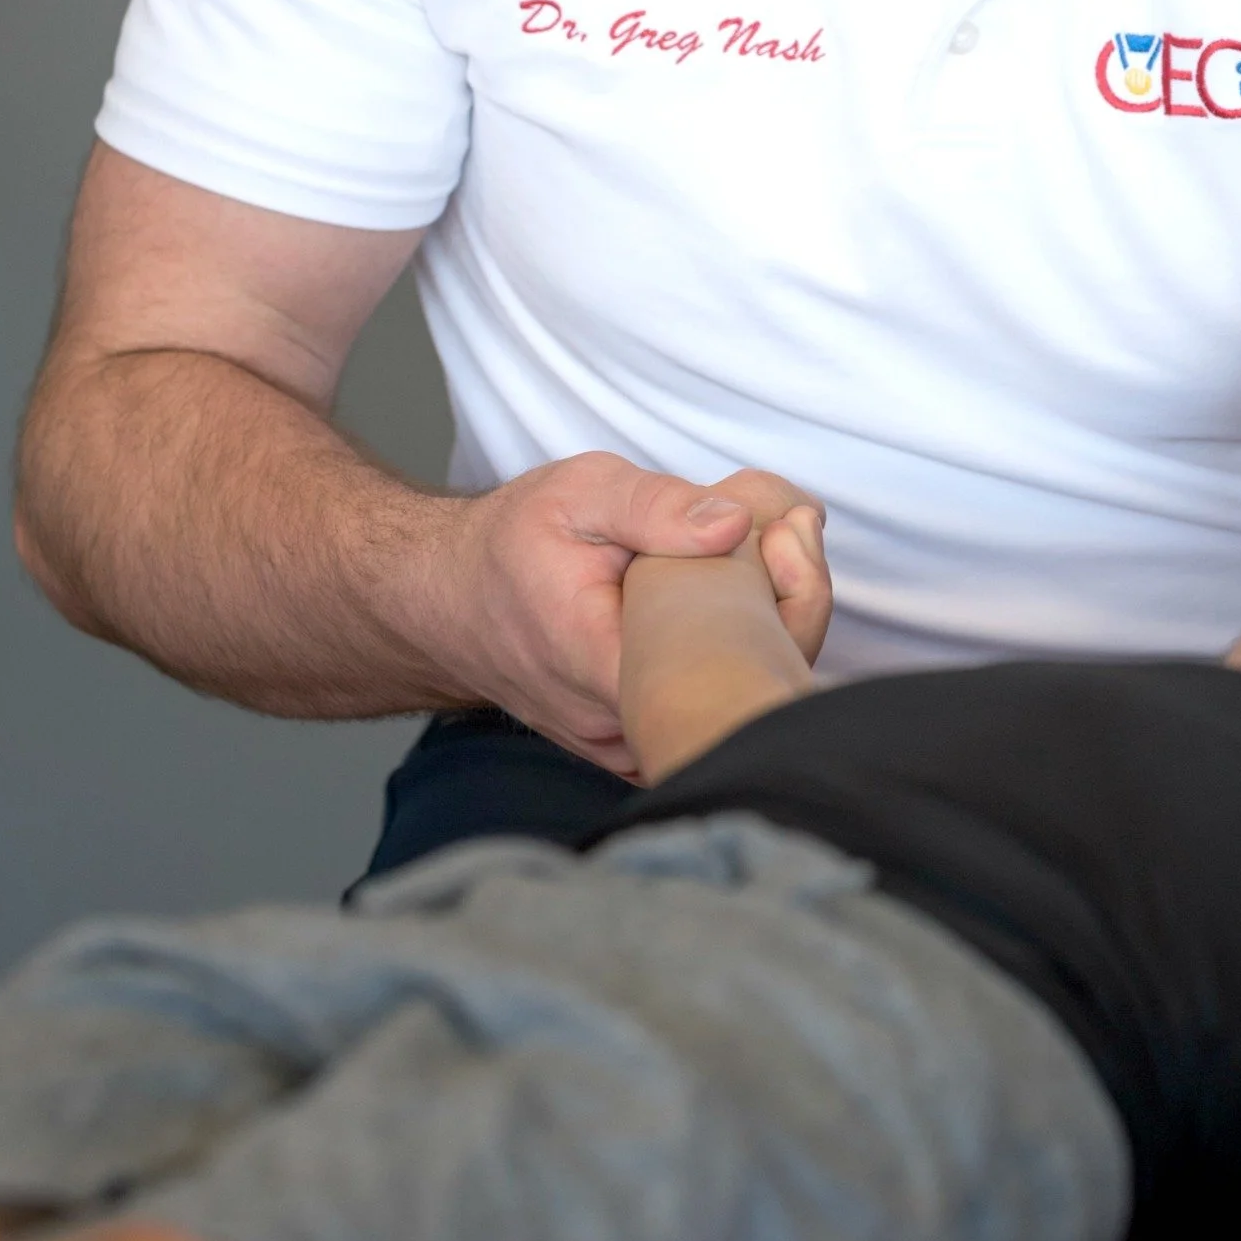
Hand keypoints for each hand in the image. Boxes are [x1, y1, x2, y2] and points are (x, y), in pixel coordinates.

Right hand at [417, 456, 822, 770]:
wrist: (447, 600)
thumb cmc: (511, 543)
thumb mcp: (579, 493)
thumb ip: (657, 506)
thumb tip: (736, 524)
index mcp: (609, 665)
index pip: (736, 660)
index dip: (780, 594)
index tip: (784, 532)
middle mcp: (621, 726)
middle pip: (752, 690)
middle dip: (793, 608)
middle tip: (787, 533)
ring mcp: (628, 747)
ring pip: (738, 706)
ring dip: (770, 635)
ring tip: (757, 560)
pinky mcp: (634, 747)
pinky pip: (710, 715)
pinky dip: (738, 662)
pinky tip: (734, 604)